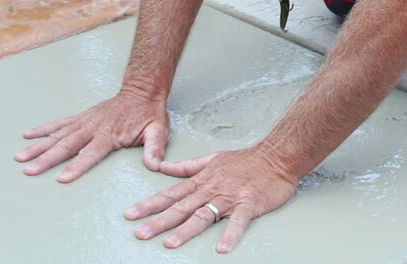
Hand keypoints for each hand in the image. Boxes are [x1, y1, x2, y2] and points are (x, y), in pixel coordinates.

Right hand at [15, 90, 168, 182]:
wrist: (142, 90)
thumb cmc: (149, 114)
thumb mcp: (158, 130)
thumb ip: (155, 148)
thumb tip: (155, 165)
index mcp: (110, 135)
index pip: (90, 154)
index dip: (76, 166)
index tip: (61, 178)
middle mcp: (92, 128)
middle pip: (66, 146)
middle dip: (46, 159)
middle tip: (29, 170)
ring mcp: (84, 121)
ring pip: (57, 135)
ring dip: (38, 146)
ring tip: (19, 157)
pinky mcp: (81, 117)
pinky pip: (58, 123)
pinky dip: (42, 129)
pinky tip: (27, 135)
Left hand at [125, 145, 298, 252]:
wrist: (276, 156)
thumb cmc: (245, 160)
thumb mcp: (211, 158)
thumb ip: (186, 166)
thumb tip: (162, 166)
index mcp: (201, 181)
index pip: (170, 194)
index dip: (149, 205)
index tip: (130, 214)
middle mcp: (211, 190)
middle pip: (181, 208)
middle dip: (159, 221)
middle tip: (140, 233)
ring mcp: (229, 197)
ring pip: (204, 215)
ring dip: (186, 230)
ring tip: (170, 244)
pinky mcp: (248, 204)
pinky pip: (238, 222)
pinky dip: (230, 235)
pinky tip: (221, 249)